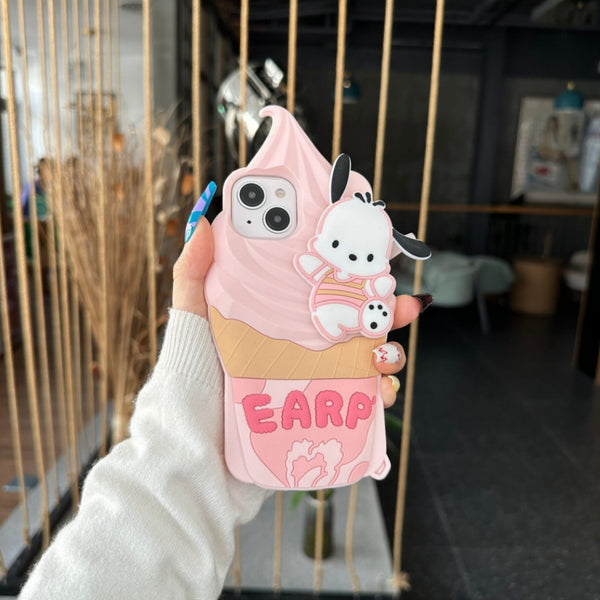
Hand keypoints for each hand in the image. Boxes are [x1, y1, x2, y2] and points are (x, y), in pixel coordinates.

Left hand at [172, 218, 424, 407]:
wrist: (195, 444)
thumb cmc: (191, 377)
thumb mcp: (192, 318)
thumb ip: (193, 273)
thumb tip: (202, 220)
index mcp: (285, 319)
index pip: (329, 290)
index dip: (359, 276)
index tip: (380, 261)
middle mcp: (307, 347)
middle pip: (360, 323)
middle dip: (391, 312)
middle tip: (405, 306)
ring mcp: (318, 381)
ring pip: (371, 361)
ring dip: (392, 354)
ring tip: (384, 358)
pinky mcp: (324, 413)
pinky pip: (364, 403)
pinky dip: (381, 395)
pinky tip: (379, 392)